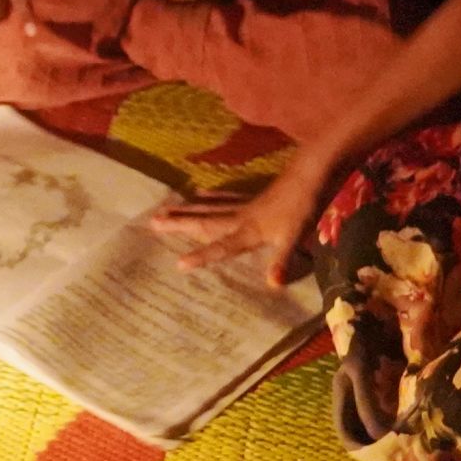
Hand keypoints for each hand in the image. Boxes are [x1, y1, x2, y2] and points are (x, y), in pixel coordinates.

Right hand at [150, 166, 321, 288]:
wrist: (307, 176)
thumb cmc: (301, 209)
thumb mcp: (295, 237)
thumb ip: (282, 260)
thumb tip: (272, 284)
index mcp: (248, 231)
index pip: (221, 247)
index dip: (201, 256)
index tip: (178, 264)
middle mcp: (239, 218)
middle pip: (203, 222)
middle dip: (178, 224)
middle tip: (152, 222)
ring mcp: (243, 206)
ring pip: (208, 208)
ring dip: (186, 210)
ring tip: (163, 210)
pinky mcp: (250, 197)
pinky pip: (225, 197)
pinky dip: (211, 197)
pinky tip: (199, 194)